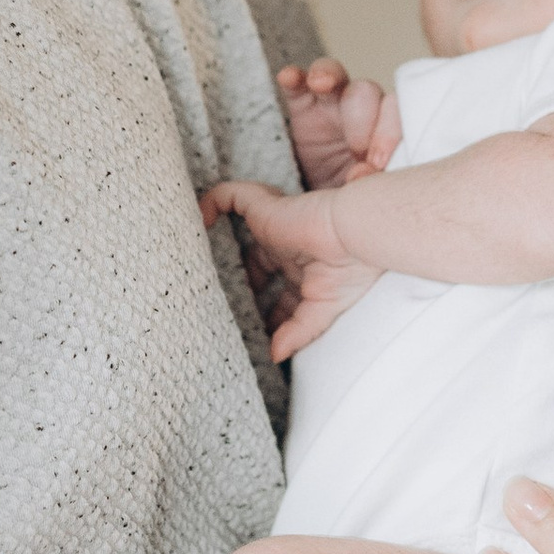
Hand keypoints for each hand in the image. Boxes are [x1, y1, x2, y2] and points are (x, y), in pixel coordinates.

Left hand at [200, 176, 373, 360]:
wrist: (356, 234)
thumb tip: (274, 356)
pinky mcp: (264, 209)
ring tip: (196, 263)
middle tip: (216, 304)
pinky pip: (229, 197)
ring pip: (238, 233)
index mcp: (302, 272)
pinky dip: (211, 203)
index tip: (250, 332)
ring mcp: (273, 228)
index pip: (275, 293)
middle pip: (253, 265)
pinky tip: (199, 219)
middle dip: (238, 283)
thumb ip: (298, 332)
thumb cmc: (353, 268)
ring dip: (220, 245)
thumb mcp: (324, 310)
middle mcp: (286, 249)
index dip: (262, 311)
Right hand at [277, 58, 397, 190]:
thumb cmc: (358, 198)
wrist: (327, 209)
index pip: (397, 114)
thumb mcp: (368, 195)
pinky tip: (289, 78)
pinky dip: (294, 77)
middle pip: (368, 92)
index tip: (379, 163)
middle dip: (361, 117)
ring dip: (330, 77)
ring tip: (322, 85)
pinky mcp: (302, 104)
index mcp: (387, 131)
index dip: (390, 132)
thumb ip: (372, 181)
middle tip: (356, 151)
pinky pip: (298, 83)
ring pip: (337, 76)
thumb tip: (364, 174)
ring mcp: (331, 103)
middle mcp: (364, 110)